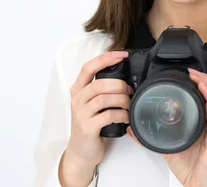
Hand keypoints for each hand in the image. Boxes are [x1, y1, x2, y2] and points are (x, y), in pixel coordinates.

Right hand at [59, 50, 133, 184]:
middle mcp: (77, 99)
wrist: (81, 151)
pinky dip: (121, 114)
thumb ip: (103, 90)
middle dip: (119, 84)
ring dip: (122, 100)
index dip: (105, 59)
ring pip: (105, 98)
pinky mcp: (87, 128)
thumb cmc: (91, 123)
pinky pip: (108, 115)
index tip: (122, 55)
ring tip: (129, 104)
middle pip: (99, 83)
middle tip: (129, 90)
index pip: (88, 68)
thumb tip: (128, 79)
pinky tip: (126, 117)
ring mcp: (81, 114)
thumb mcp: (92, 103)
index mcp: (78, 89)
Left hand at [127, 68, 206, 186]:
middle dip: (206, 81)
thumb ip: (152, 136)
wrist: (199, 185)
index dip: (201, 82)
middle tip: (194, 72)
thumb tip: (134, 128)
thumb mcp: (168, 147)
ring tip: (201, 80)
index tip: (190, 73)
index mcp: (204, 123)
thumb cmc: (191, 168)